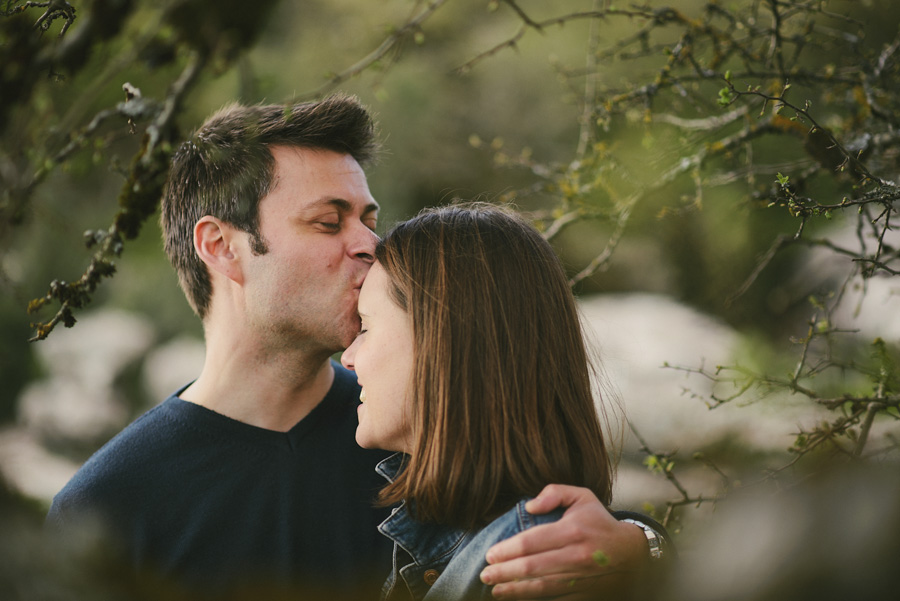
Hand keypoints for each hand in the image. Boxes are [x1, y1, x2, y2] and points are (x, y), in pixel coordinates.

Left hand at [480, 485, 648, 599]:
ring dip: (514, 590)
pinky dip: (534, 600)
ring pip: (540, 587)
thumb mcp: (582, 497)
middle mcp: (576, 556)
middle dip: (504, 572)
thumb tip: (530, 506)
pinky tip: (516, 598)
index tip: (490, 555)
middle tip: (485, 575)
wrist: (632, 553)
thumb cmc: (599, 522)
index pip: (531, 542)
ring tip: (495, 590)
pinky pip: (554, 599)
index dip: (507, 550)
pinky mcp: (584, 594)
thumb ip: (555, 493)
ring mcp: (580, 578)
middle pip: (531, 567)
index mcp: (572, 531)